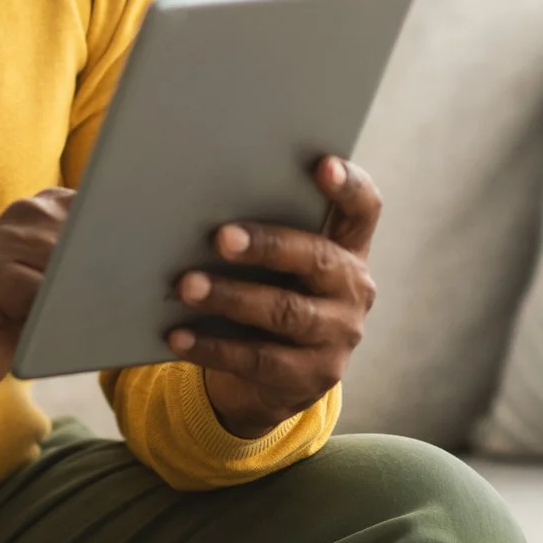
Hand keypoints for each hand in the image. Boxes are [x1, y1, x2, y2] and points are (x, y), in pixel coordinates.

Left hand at [168, 156, 381, 438]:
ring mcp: (337, 336)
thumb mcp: (277, 265)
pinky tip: (178, 336)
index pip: (363, 209)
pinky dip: (213, 347)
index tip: (323, 165)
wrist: (275, 377)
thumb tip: (194, 202)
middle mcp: (353, 289)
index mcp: (347, 248)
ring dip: (231, 297)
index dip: (349, 187)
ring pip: (285, 312)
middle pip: (317, 258)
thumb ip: (262, 233)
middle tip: (220, 237)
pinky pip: (259, 360)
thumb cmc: (269, 293)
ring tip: (187, 286)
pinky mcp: (311, 377)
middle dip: (267, 246)